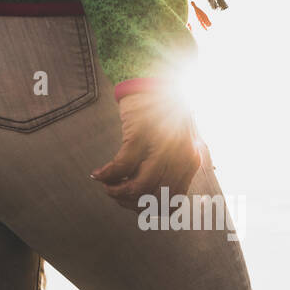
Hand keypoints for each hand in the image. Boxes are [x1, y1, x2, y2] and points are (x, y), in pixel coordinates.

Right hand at [91, 91, 208, 210]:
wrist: (156, 80)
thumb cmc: (164, 113)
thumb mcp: (179, 142)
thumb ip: (174, 167)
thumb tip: (153, 199)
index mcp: (190, 161)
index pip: (173, 200)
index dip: (151, 209)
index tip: (135, 206)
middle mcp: (179, 156)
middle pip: (153, 196)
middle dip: (130, 203)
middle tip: (116, 195)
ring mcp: (160, 146)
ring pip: (138, 187)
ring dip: (118, 192)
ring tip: (107, 187)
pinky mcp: (140, 134)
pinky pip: (121, 166)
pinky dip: (107, 175)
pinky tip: (98, 174)